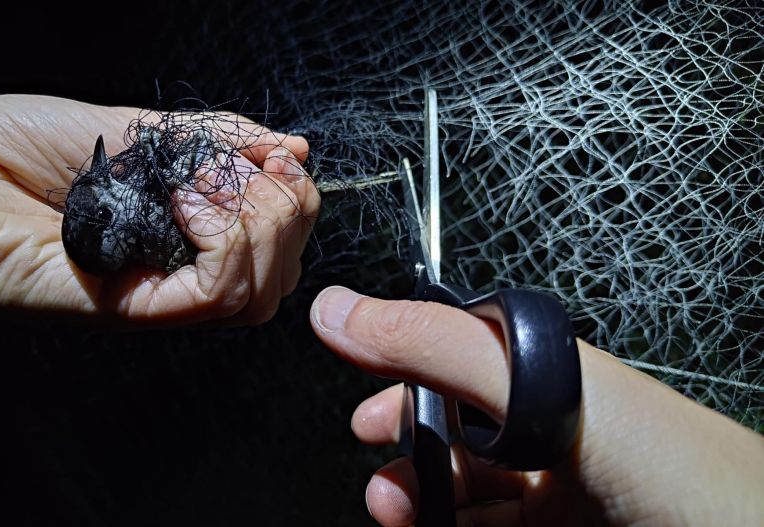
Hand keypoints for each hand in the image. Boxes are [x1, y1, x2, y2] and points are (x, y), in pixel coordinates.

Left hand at [0, 95, 318, 326]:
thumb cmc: (2, 147)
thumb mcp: (131, 126)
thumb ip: (210, 142)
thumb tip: (288, 149)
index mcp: (177, 237)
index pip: (276, 246)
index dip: (293, 200)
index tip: (274, 158)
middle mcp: (169, 274)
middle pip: (278, 276)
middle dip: (288, 210)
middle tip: (250, 171)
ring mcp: (148, 295)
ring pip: (255, 293)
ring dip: (261, 225)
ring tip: (203, 185)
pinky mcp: (120, 307)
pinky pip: (210, 294)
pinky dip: (224, 238)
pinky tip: (186, 200)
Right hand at [310, 286, 763, 525]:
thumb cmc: (669, 464)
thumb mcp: (536, 385)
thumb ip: (432, 344)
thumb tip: (337, 309)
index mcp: (546, 370)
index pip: (450, 358)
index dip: (401, 382)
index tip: (367, 416)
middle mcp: (549, 426)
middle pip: (451, 433)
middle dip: (406, 456)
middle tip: (384, 484)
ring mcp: (556, 485)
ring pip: (464, 490)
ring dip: (420, 503)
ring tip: (397, 514)